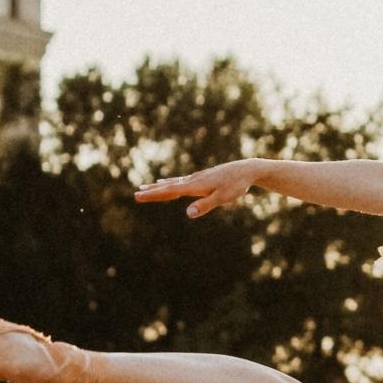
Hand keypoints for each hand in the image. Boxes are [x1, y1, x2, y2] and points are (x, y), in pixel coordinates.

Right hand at [134, 159, 266, 217]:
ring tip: (145, 187)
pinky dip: (170, 182)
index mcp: (195, 186)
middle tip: (136, 194)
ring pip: (173, 183)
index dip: (153, 194)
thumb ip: (205, 205)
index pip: (169, 191)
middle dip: (152, 191)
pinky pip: (181, 181)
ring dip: (159, 186)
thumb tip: (188, 213)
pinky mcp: (201, 179)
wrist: (246, 170)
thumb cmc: (236, 185)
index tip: (138, 195)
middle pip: (168, 186)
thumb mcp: (222, 198)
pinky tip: (167, 181)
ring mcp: (196, 179)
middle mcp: (193, 180)